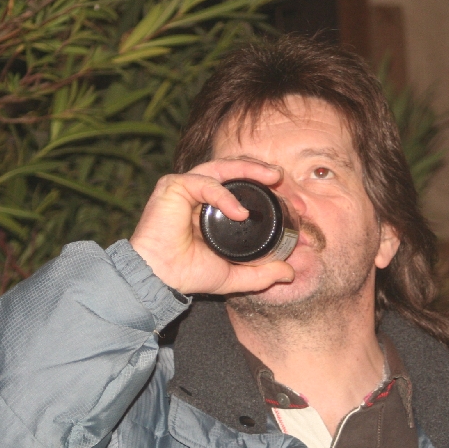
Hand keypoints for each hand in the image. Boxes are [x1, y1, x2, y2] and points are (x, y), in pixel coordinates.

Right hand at [129, 159, 294, 294]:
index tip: (289, 200)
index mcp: (211, 208)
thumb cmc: (187, 274)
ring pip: (220, 168)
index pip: (240, 187)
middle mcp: (198, 194)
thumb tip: (289, 273)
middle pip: (232, 171)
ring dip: (248, 169)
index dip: (264, 189)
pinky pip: (205, 183)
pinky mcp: (173, 186)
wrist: (159, 279)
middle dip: (259, 171)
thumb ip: (261, 273)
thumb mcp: (233, 275)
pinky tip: (240, 212)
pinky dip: (224, 195)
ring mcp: (185, 187)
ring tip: (272, 178)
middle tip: (281, 178)